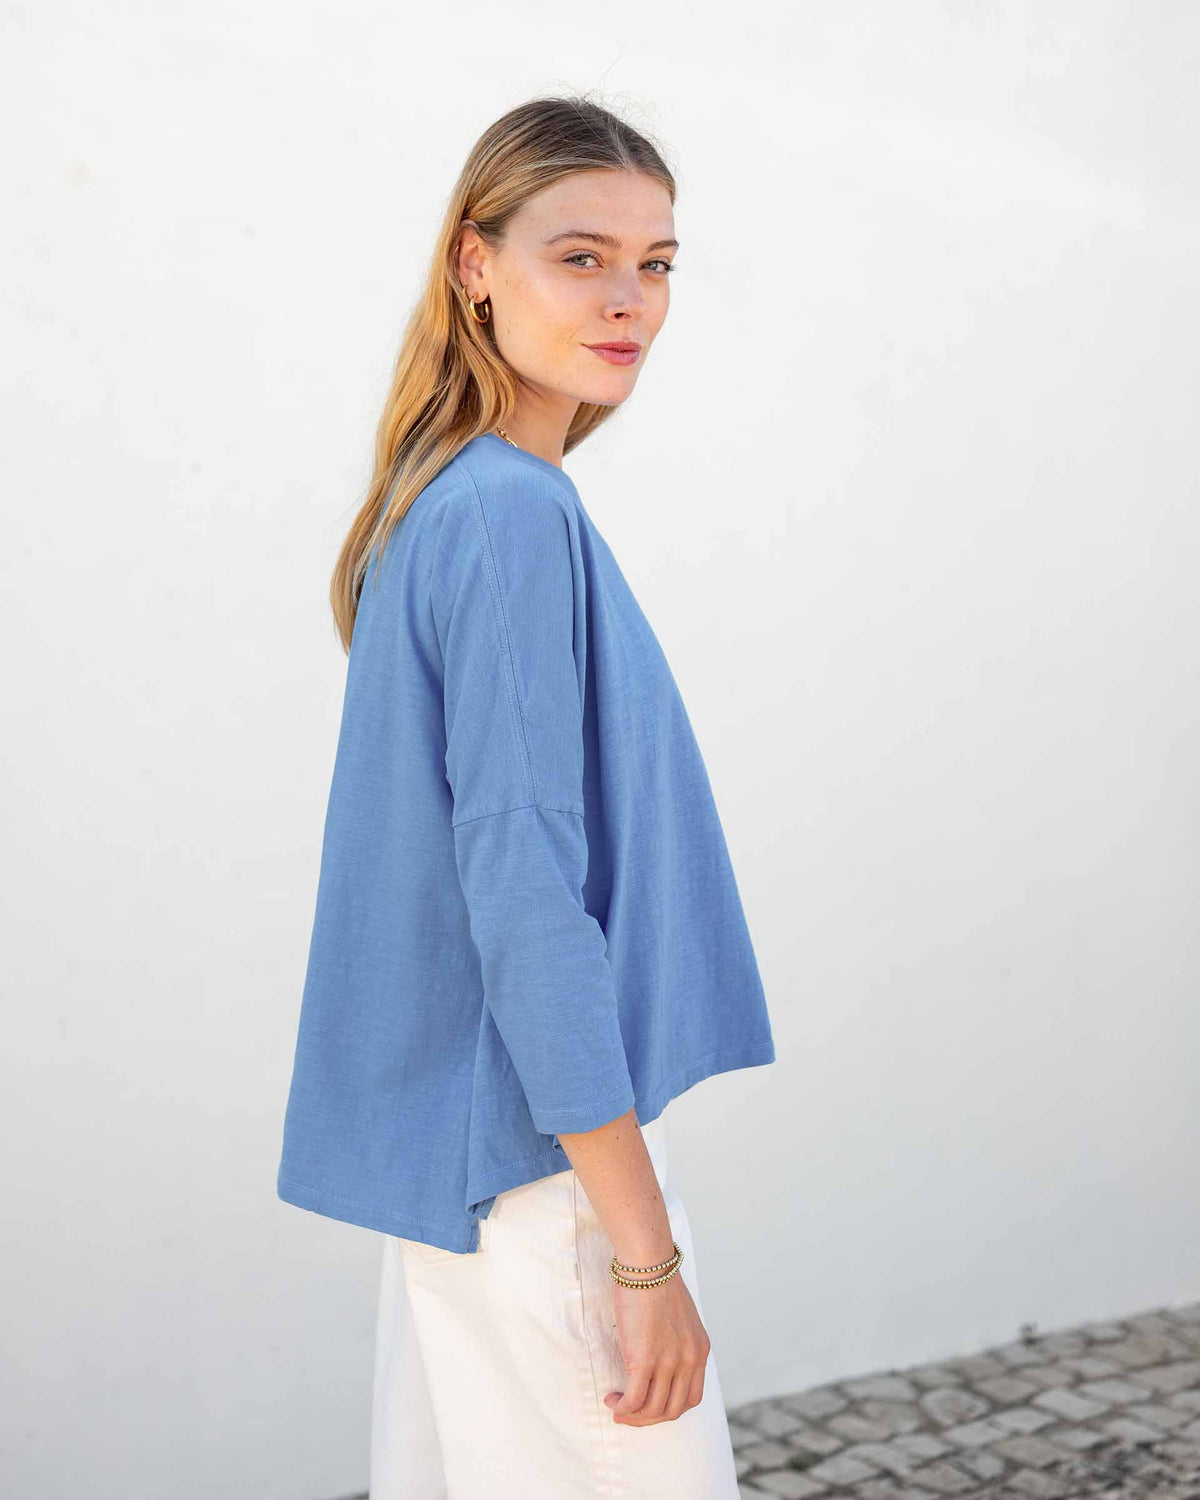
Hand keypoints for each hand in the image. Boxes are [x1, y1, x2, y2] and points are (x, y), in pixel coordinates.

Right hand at [602, 1270, 710, 1425]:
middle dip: (649, 1418)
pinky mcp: (644, 1359)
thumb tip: (660, 1355)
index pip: (691, 1398)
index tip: (650, 1403)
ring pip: (653, 1409)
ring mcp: (668, 1361)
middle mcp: (688, 1360)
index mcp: (699, 1350)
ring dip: (632, 1415)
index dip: (669, 1407)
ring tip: (617, 1406)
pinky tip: (612, 1399)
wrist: (648, 1264)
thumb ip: (677, 1340)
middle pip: (672, 1410)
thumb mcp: (680, 1316)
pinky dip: (622, 1407)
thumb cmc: (657, 1281)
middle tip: (630, 1412)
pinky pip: (634, 1400)